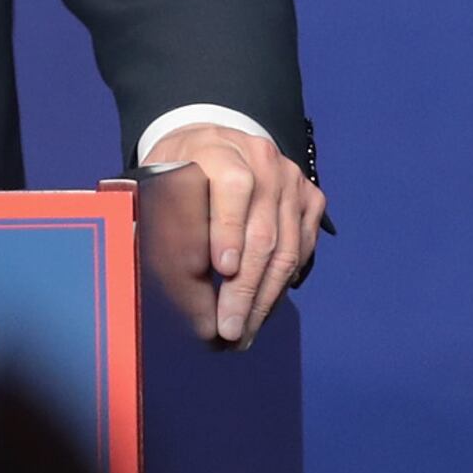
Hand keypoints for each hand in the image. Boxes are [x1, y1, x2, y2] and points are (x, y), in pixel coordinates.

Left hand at [141, 123, 321, 346]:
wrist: (215, 140)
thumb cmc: (180, 167)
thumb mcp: (161, 179)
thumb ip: (167, 217)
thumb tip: (170, 278)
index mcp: (221, 150)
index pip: (233, 188)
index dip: (229, 230)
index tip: (222, 270)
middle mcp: (264, 161)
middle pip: (263, 231)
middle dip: (246, 288)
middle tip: (231, 329)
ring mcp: (292, 179)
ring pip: (288, 248)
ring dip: (266, 297)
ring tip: (246, 332)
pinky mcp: (310, 196)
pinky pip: (303, 248)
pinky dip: (284, 283)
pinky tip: (265, 307)